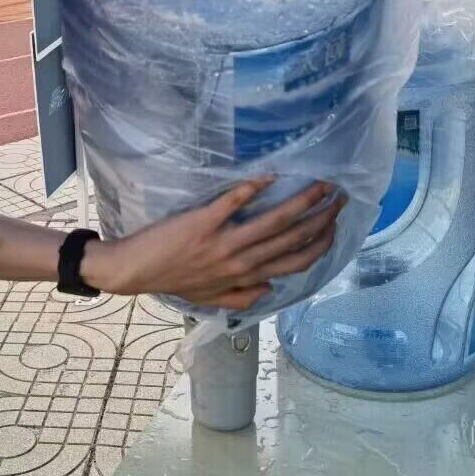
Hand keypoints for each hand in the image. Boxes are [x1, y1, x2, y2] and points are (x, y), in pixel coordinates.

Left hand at [81, 180, 346, 310]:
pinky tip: (272, 175)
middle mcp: (241, 261)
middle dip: (322, 218)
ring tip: (321, 184)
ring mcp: (223, 241)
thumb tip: (271, 288)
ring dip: (301, 202)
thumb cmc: (172, 281)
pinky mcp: (202, 222)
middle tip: (341, 197)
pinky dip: (254, 189)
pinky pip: (234, 203)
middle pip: (293, 239)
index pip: (295, 263)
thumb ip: (243, 297)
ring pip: (273, 222)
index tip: (337, 227)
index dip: (321, 244)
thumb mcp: (211, 299)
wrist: (133, 271)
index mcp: (246, 277)